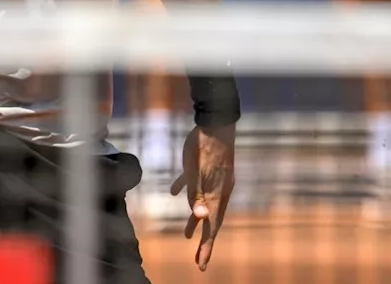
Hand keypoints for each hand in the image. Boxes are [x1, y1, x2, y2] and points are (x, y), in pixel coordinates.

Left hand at [170, 124, 235, 271]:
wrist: (214, 124)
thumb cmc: (204, 149)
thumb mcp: (197, 173)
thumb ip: (198, 196)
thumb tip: (201, 218)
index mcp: (216, 196)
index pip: (211, 228)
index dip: (206, 247)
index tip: (201, 266)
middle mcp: (217, 192)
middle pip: (209, 221)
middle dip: (203, 241)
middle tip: (198, 260)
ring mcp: (212, 181)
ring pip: (202, 205)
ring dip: (194, 220)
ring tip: (186, 234)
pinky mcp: (203, 169)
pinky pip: (194, 185)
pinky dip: (185, 191)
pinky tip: (174, 192)